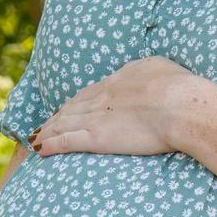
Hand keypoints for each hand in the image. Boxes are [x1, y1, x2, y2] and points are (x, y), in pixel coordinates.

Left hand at [31, 56, 207, 157]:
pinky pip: (65, 141)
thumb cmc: (180, 88)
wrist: (179, 106)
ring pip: (63, 123)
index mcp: (119, 79)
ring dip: (48, 130)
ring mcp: (97, 117)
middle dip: (57, 116)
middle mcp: (102, 96)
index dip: (77, 101)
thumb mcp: (161, 68)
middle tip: (45, 124)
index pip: (91, 92)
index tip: (69, 107)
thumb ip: (147, 72)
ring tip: (36, 136)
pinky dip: (50, 144)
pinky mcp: (96, 137)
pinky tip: (39, 148)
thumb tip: (144, 74)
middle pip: (72, 107)